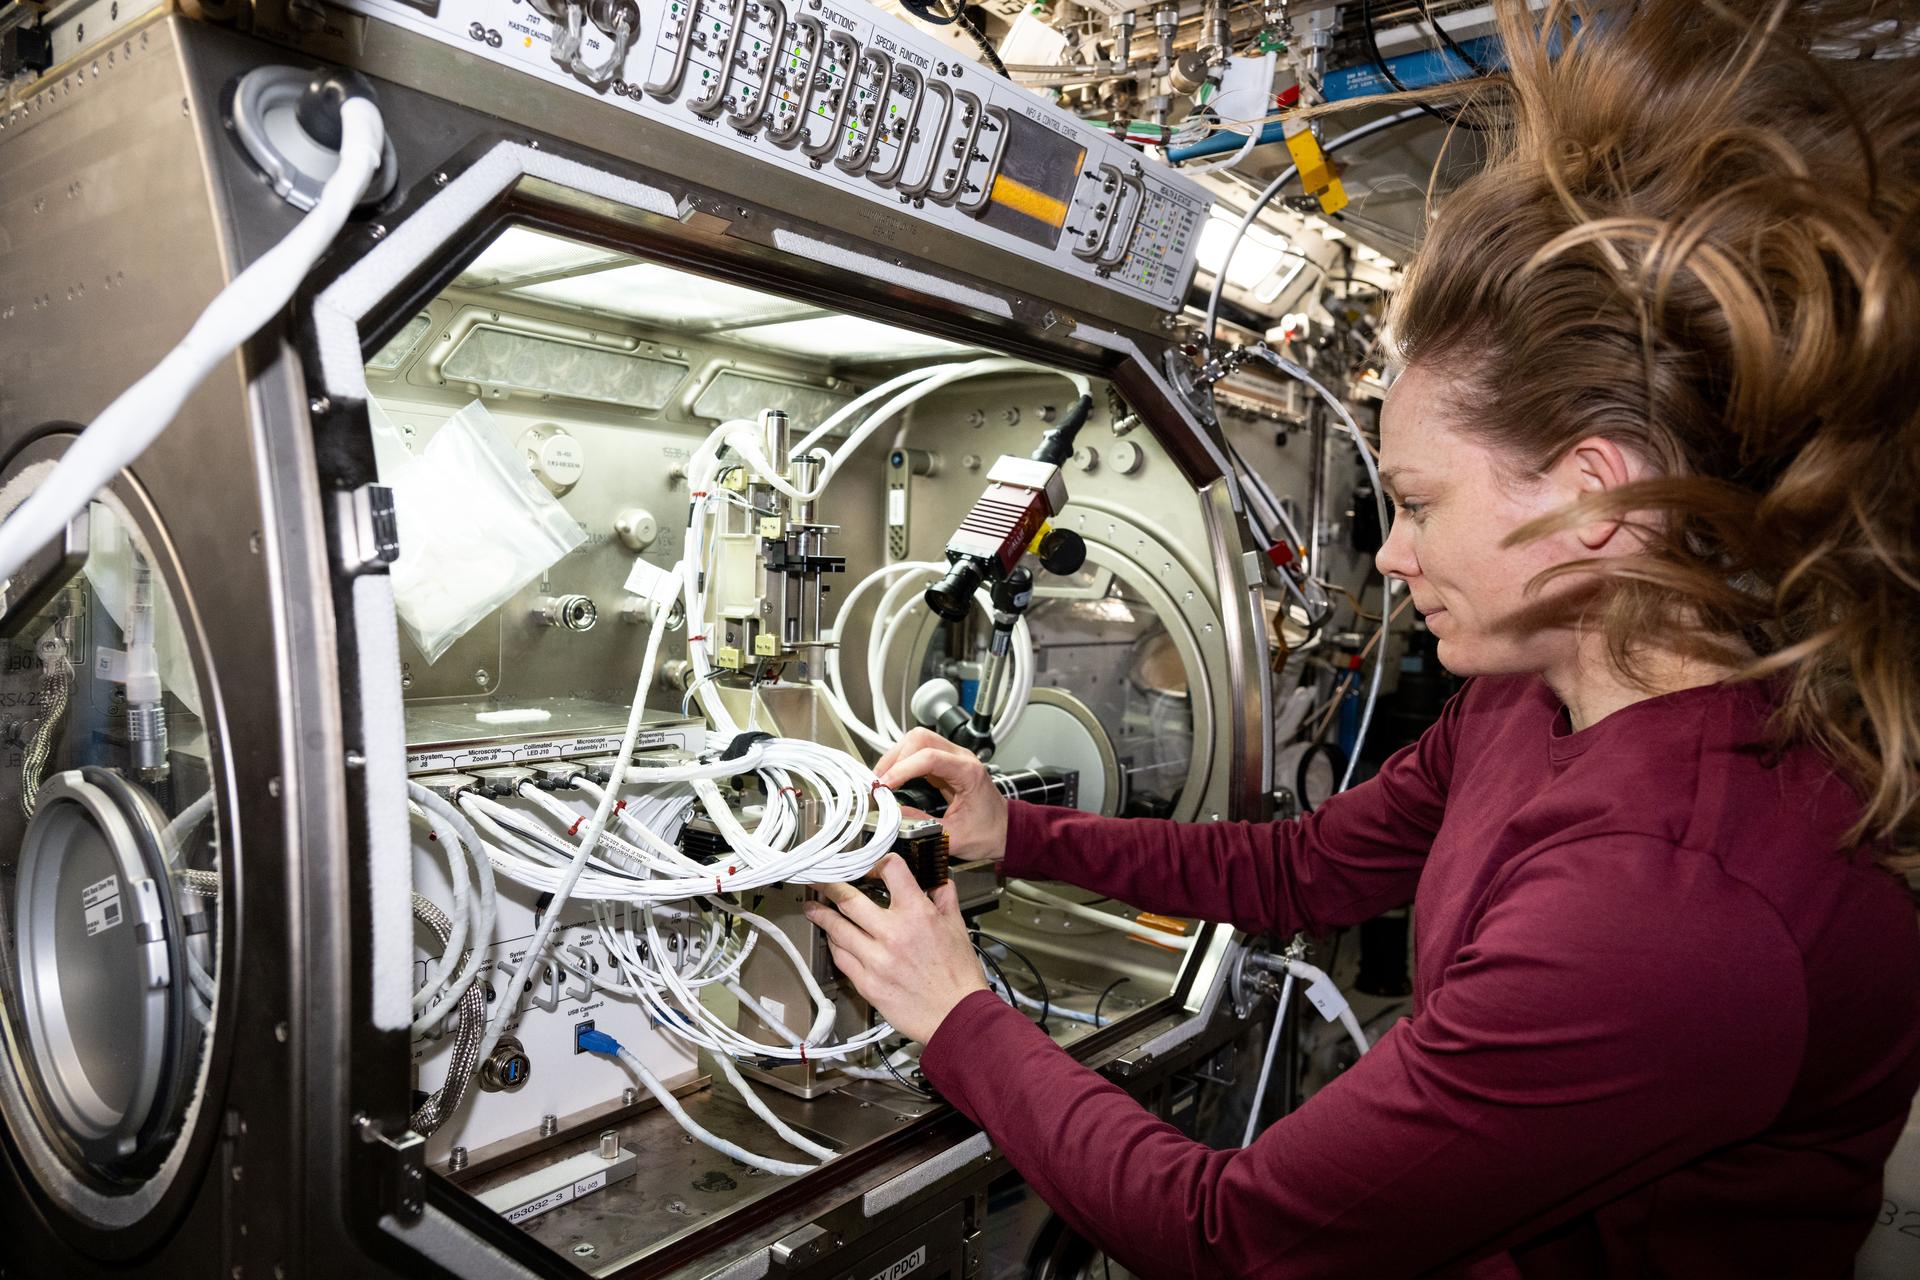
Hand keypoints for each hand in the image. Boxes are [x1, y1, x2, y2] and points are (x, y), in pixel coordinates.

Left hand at [802, 853, 987, 1043]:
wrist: (956, 1016)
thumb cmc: (958, 976)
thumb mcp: (957, 928)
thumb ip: (945, 900)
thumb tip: (939, 882)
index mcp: (917, 914)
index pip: (890, 869)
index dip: (876, 861)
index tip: (867, 865)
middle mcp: (893, 934)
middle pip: (848, 899)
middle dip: (829, 886)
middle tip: (819, 881)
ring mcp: (876, 960)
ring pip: (837, 929)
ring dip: (822, 915)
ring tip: (813, 908)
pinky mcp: (867, 984)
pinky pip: (841, 958)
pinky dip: (835, 945)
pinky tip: (833, 940)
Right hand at [874, 727, 1008, 861]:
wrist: (1005, 832)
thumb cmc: (988, 833)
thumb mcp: (953, 837)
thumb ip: (922, 825)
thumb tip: (893, 814)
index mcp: (968, 773)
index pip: (930, 757)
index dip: (902, 769)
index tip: (885, 786)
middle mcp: (961, 758)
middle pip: (920, 738)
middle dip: (896, 758)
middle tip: (881, 782)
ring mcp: (953, 757)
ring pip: (917, 740)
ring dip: (896, 757)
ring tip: (884, 780)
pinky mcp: (945, 763)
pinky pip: (919, 752)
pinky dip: (902, 762)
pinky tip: (893, 778)